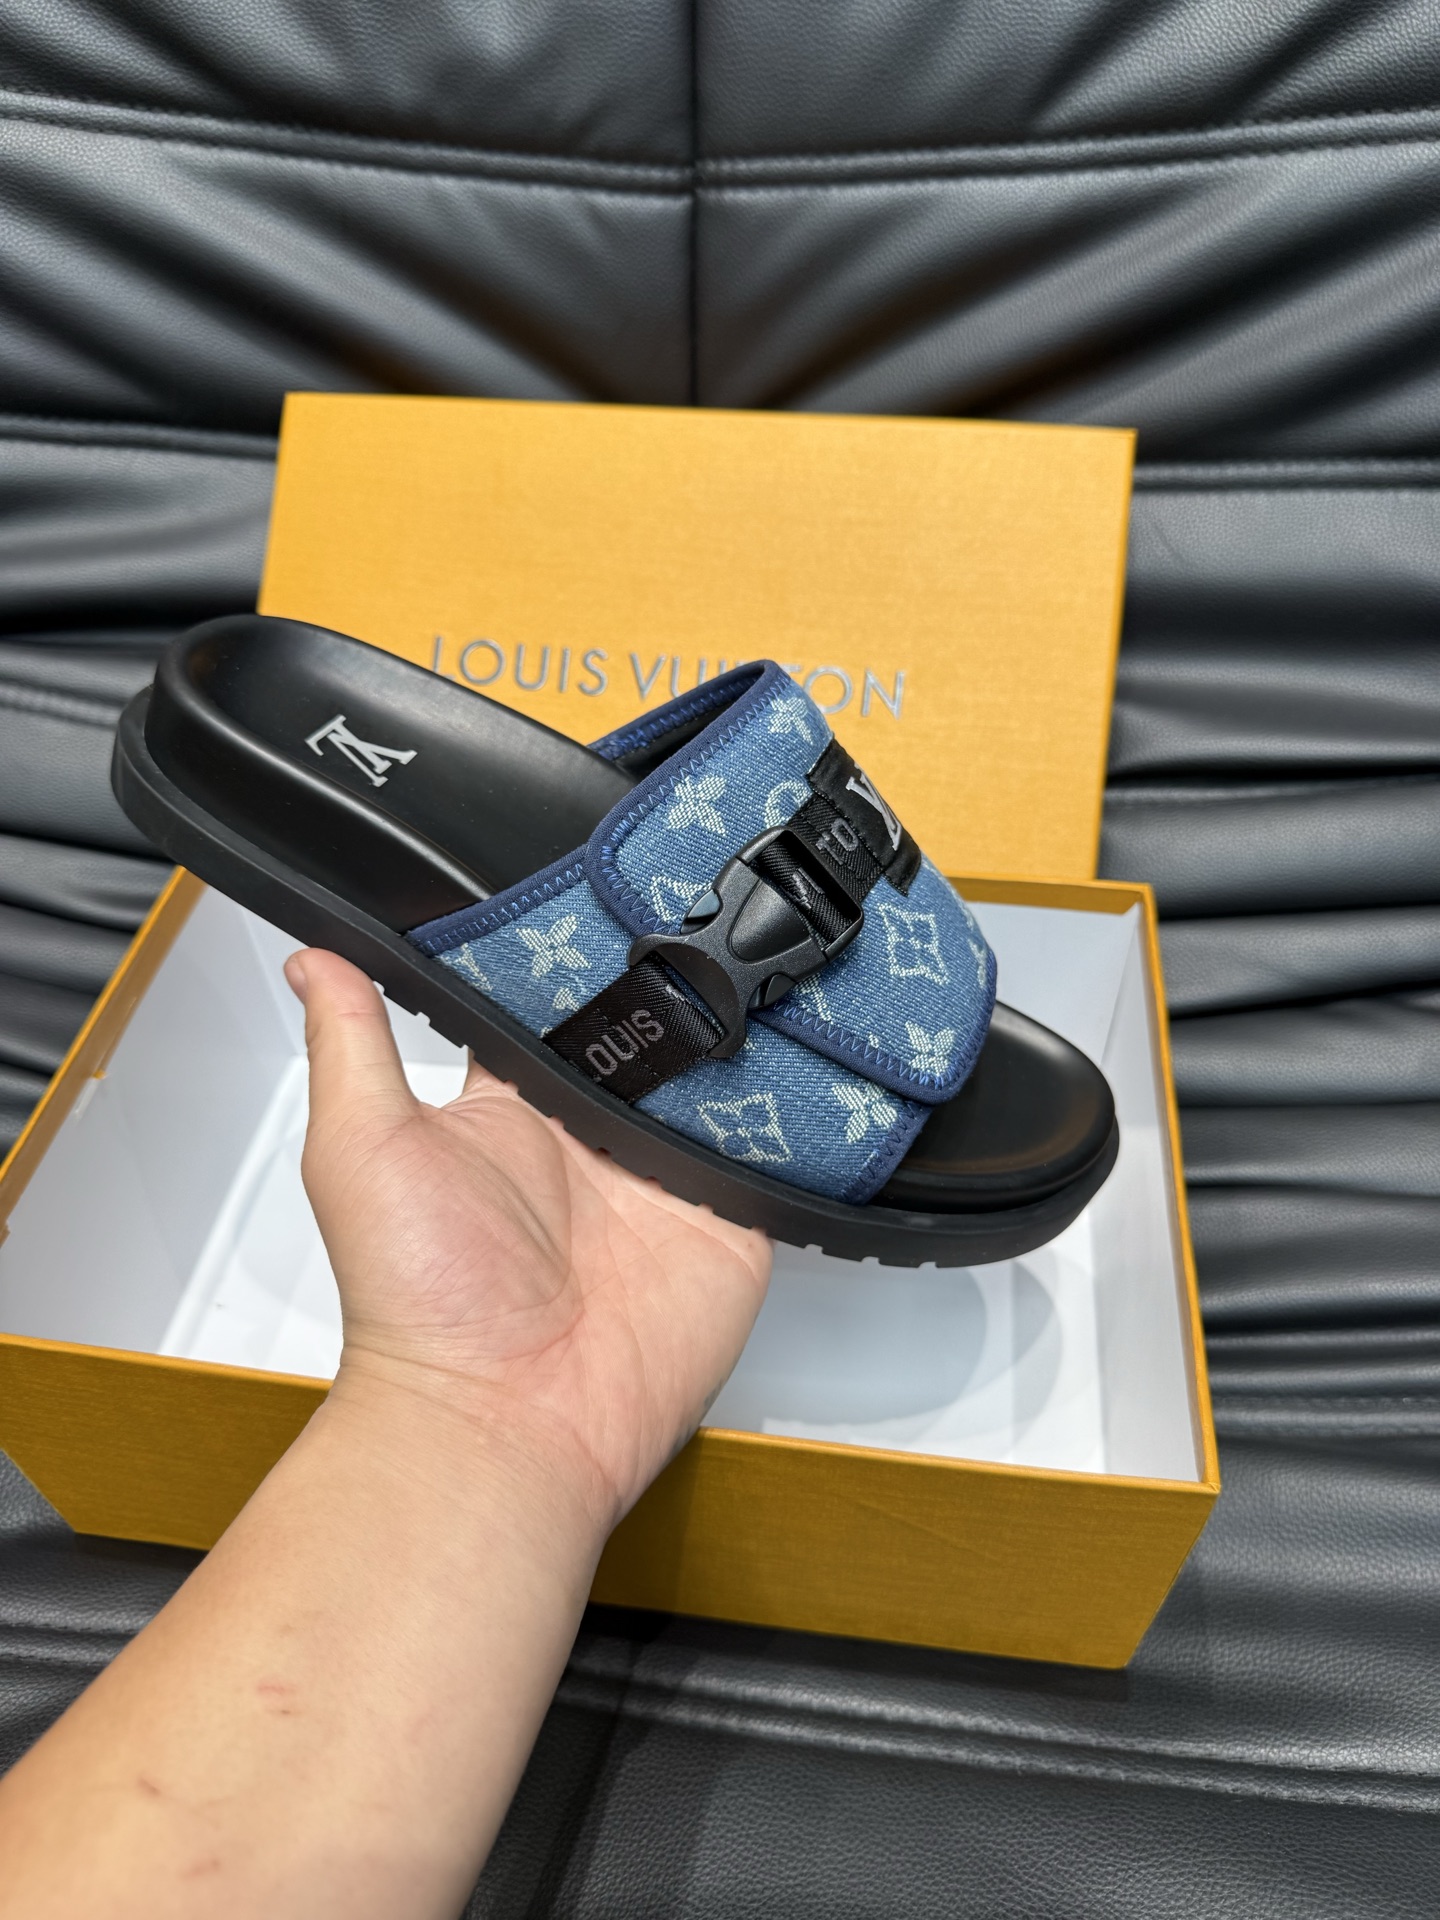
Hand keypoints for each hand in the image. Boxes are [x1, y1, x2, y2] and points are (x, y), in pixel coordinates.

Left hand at [285, 948, 771, 1534]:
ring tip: (769, 945)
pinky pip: (775, 1141)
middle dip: (676, 972)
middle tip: (705, 899)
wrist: (508, 1421)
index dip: (578, 948)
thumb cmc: (421, 1302)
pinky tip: (810, 1039)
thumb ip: (351, 1043)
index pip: (553, 1003)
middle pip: (650, 1027)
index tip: (604, 879)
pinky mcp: (729, 1213)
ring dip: (741, 1022)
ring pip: (719, 1070)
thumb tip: (312, 959)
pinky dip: (796, 1099)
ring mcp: (664, 1172)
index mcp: (512, 1105)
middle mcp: (591, 1132)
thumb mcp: (362, 1147)